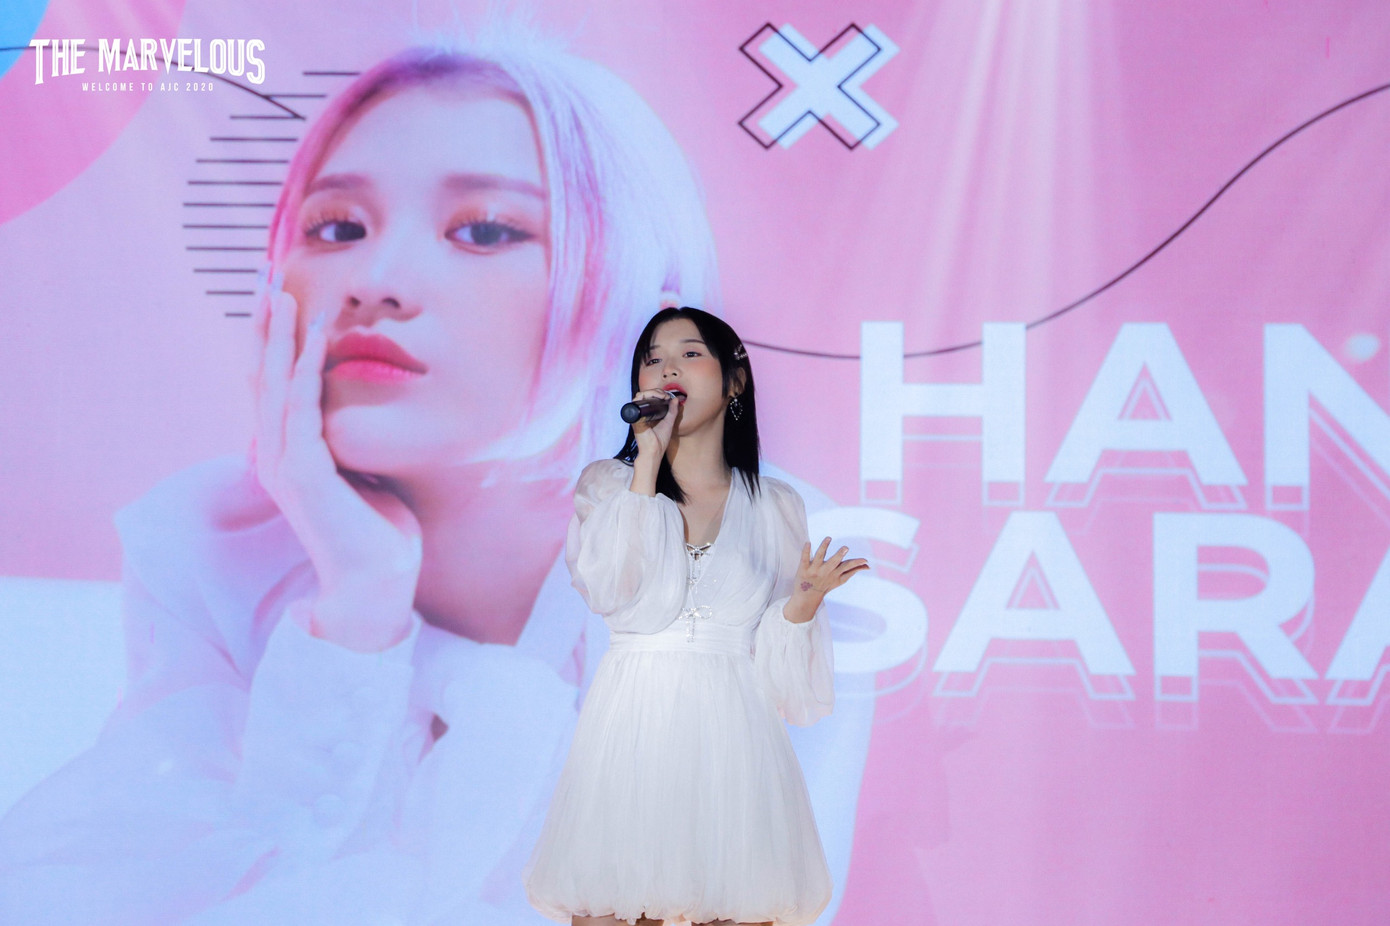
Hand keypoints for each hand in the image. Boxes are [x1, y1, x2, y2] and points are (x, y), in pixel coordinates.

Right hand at [250, 271, 421, 651]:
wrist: (376, 584)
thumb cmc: (378, 534)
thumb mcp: (363, 476)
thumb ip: (349, 447)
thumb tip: (358, 419)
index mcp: (287, 458)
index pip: (273, 390)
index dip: (273, 345)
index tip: (280, 304)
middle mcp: (276, 458)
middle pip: (263, 379)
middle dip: (266, 329)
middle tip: (267, 281)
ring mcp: (285, 466)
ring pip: (275, 388)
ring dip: (279, 340)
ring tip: (282, 296)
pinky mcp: (306, 475)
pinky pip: (302, 413)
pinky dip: (305, 374)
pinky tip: (311, 343)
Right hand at [629, 388, 678, 494]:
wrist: (654, 452)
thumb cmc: (660, 441)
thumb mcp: (669, 423)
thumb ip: (672, 411)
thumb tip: (675, 399)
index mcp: (648, 414)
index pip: (649, 398)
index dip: (658, 393)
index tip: (667, 397)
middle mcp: (641, 413)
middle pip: (644, 395)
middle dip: (655, 391)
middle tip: (665, 395)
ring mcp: (637, 415)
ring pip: (639, 396)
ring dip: (651, 392)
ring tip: (661, 396)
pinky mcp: (636, 418)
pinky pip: (636, 403)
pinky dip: (645, 397)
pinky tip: (656, 398)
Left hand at [784, 537, 868, 623]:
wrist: (808, 597)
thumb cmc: (826, 585)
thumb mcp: (840, 580)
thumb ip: (853, 571)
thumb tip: (867, 566)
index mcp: (835, 573)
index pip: (847, 566)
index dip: (856, 563)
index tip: (865, 560)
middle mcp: (826, 571)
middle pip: (833, 561)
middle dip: (839, 555)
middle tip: (845, 548)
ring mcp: (814, 569)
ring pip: (819, 556)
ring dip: (824, 547)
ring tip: (829, 538)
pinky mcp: (803, 568)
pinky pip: (804, 558)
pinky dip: (806, 551)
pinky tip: (808, 542)